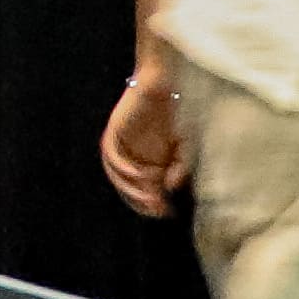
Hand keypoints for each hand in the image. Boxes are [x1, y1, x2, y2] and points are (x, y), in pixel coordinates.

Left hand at [98, 69, 188, 219]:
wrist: (164, 85)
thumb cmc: (177, 115)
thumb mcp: (185, 147)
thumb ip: (180, 167)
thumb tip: (170, 188)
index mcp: (147, 163)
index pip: (145, 191)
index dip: (154, 205)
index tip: (168, 213)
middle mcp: (132, 158)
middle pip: (131, 187)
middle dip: (144, 201)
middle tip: (158, 210)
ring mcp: (121, 147)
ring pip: (120, 176)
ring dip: (133, 189)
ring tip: (150, 197)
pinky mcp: (113, 134)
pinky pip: (113, 157)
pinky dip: (125, 168)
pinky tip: (141, 175)